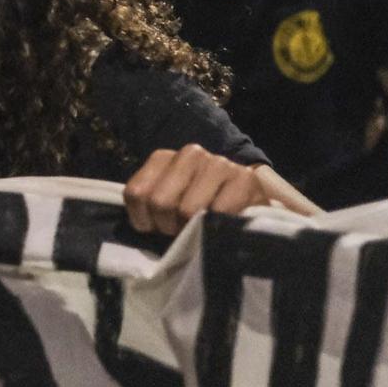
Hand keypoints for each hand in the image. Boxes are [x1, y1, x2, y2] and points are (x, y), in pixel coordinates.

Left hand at [124, 145, 310, 236]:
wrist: (251, 209)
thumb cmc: (200, 213)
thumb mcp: (168, 206)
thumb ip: (150, 208)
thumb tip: (141, 226)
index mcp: (164, 158)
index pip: (136, 193)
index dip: (144, 221)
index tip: (158, 229)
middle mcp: (190, 153)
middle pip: (159, 202)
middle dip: (168, 227)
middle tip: (183, 232)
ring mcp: (219, 163)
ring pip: (186, 208)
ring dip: (192, 230)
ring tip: (202, 230)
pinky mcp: (245, 178)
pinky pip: (218, 212)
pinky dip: (217, 229)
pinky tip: (222, 228)